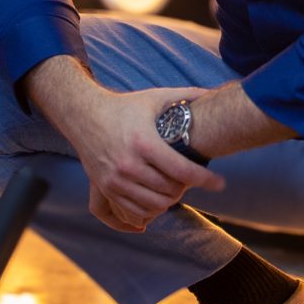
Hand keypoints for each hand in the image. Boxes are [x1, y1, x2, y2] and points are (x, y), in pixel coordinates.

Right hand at [63, 86, 224, 233]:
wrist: (83, 115)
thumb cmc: (124, 107)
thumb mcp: (154, 98)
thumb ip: (185, 95)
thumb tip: (214, 91)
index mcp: (144, 143)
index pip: (182, 171)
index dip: (206, 180)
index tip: (220, 183)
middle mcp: (128, 165)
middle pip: (170, 191)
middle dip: (187, 188)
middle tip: (192, 180)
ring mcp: (115, 180)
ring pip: (153, 206)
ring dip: (170, 201)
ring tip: (176, 190)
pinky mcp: (105, 188)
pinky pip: (133, 212)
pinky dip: (149, 212)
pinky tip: (158, 203)